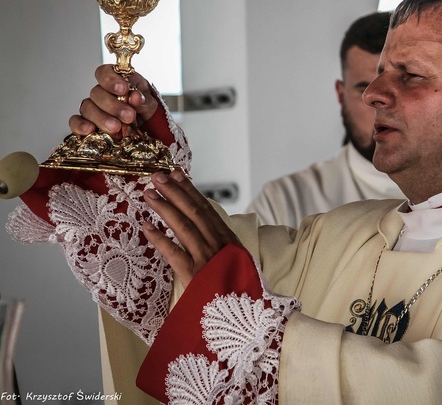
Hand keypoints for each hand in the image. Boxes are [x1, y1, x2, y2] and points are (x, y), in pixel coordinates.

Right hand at [69, 64, 159, 135]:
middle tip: (128, 116)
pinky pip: (76, 122)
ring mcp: (91, 108)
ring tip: (116, 128)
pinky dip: (80, 126)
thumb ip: (143, 99)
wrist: (145, 126)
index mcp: (115, 80)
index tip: (123, 89)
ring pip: (87, 108)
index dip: (111, 80)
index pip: (104, 72)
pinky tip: (89, 131)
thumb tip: (136, 97)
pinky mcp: (85, 123)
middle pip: (96, 93)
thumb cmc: (143, 107)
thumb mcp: (149, 101)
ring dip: (102, 118)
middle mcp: (100, 92)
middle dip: (113, 105)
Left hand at [142, 170, 240, 287]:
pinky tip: (146, 226)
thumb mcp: (237, 262)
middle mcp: (218, 244)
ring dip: (165, 208)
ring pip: (183, 227)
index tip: (178, 175)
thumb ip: (222, 247)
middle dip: (175, 192)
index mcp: (229, 240)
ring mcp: (206, 258)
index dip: (190, 191)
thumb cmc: (240, 291)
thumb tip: (206, 233)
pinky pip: (173, 253)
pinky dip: (159, 238)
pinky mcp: (194, 275)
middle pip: (194, 212)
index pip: (207, 209)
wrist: (244, 316)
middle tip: (158, 176)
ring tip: (149, 194)